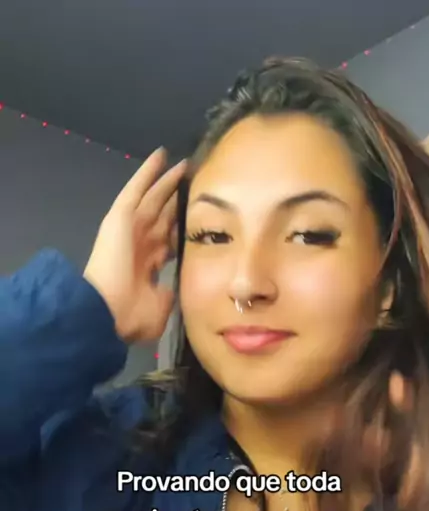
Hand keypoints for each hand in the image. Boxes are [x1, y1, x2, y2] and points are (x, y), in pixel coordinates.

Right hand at [84, 149, 186, 341]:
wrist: (107, 311)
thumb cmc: (132, 315)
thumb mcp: (161, 308)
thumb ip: (170, 294)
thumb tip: (176, 288)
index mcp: (149, 265)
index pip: (169, 240)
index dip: (182, 228)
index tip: (199, 218)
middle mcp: (141, 243)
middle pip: (163, 214)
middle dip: (176, 199)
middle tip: (194, 182)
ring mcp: (130, 227)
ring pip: (152, 196)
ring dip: (165, 180)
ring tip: (182, 164)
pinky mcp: (121, 216)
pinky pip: (136, 188)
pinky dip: (147, 171)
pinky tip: (161, 155)